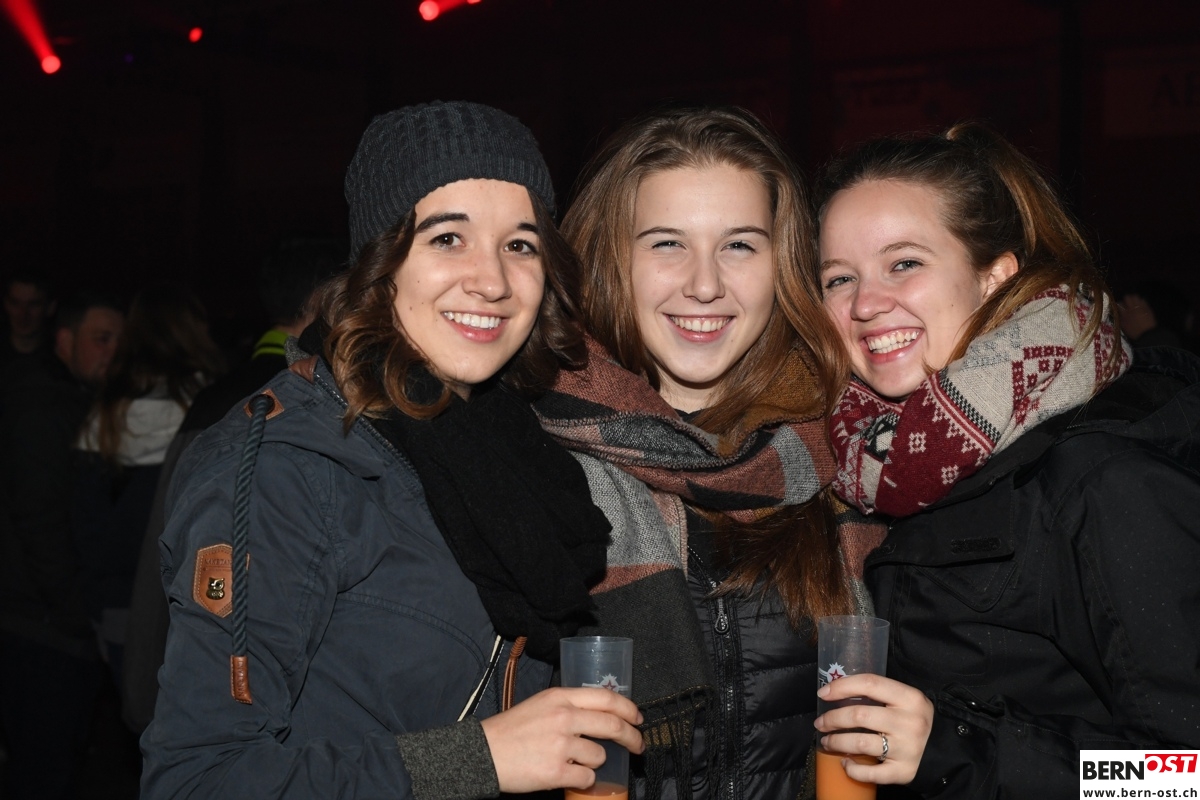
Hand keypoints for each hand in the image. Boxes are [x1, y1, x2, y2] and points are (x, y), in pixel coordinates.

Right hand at [480, 686, 644, 793]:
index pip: (607, 698)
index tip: (637, 718)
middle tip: (637, 745)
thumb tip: (601, 715)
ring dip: (594, 762)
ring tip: (575, 762)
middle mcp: (564, 718)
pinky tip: (567, 775)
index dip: (628, 709)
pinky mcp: (556, 772)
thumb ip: (568, 706)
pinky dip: (582, 780)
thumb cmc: (511, 730)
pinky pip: (587, 778)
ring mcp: (561, 745)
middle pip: (613, 726)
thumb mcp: (540, 704)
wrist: (484, 753)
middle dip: (631, 738)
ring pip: (599, 756)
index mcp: (560, 698)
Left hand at [814, 673, 933, 785]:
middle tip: (820, 723)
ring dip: (836, 742)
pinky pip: (871, 773)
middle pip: (859, 715)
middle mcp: (909, 722)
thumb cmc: (915, 720)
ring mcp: (907, 748)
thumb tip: (837, 689)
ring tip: (827, 741)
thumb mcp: (905, 700)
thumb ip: (879, 694)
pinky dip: (853, 770)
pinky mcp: (904, 771)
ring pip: (861, 743)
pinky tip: (845, 764)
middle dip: (833, 719)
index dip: (842, 686)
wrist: (945, 750)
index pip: (870, 683)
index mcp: (910, 698)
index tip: (823, 693)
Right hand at [1118, 293, 1156, 339]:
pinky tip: (1140, 306)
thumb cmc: (1134, 332)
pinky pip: (1143, 301)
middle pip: (1128, 297)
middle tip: (1126, 303)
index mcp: (1124, 313)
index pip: (1119, 304)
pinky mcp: (1147, 308)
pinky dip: (1141, 301)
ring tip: (1134, 303)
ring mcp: (1140, 307)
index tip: (1118, 306)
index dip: (1118, 304)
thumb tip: (1117, 312)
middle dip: (1126, 299)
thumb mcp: (1123, 326)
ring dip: (1134, 299)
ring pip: (1136, 297)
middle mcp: (1132, 308)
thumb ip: (1120, 317)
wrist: (1148, 334)